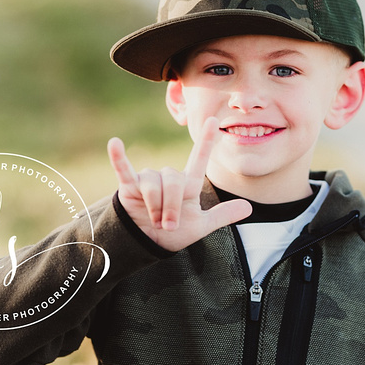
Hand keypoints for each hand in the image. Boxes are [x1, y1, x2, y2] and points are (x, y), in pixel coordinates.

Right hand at [107, 117, 251, 251]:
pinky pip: (123, 169)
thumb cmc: (174, 233)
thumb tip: (249, 207)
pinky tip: (114, 142)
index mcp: (187, 184)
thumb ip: (222, 215)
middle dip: (172, 206)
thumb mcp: (201, 226)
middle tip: (168, 225)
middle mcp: (168, 177)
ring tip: (154, 221)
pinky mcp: (128, 186)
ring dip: (155, 206)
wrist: (148, 244)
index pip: (198, 159)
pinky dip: (118, 157)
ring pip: (154, 184)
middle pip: (173, 181)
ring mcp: (147, 179)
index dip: (205, 141)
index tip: (213, 121)